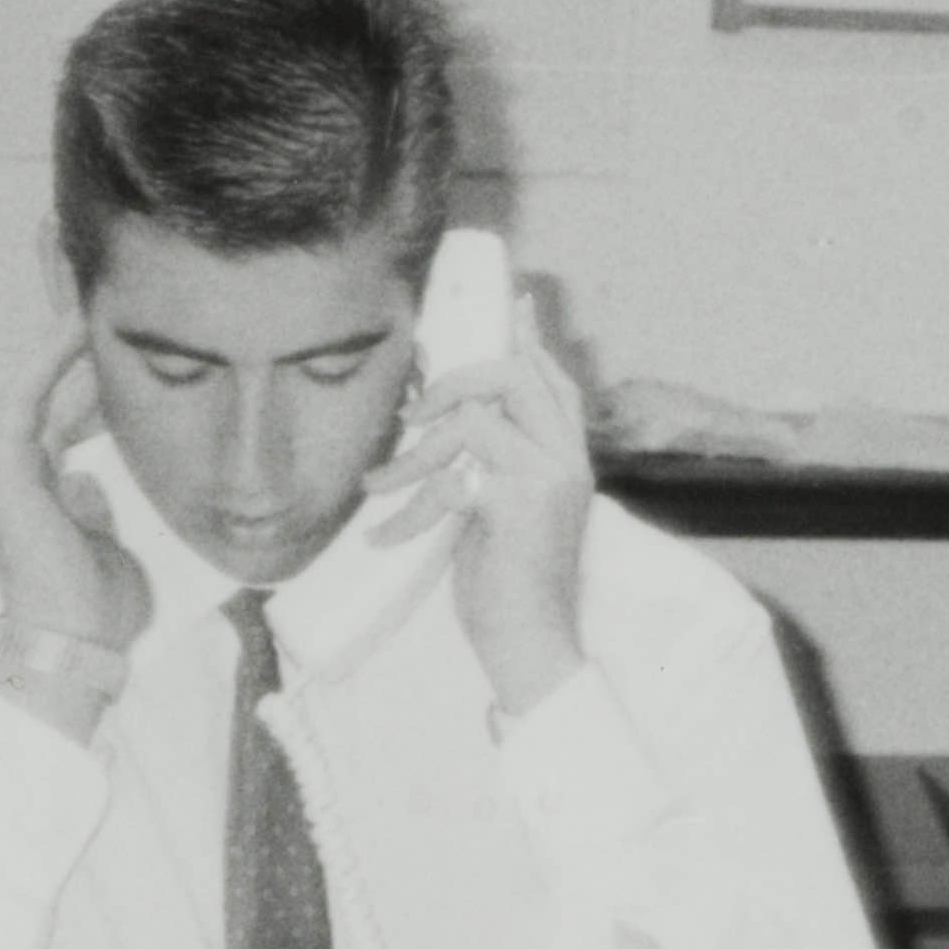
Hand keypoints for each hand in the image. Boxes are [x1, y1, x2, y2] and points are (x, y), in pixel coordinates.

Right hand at [0, 338, 148, 663]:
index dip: (77, 384)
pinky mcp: (2, 474)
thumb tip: (89, 485)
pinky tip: (73, 333)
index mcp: (33, 495)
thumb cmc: (94, 614)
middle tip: (98, 313)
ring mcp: (0, 475)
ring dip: (52, 347)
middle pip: (30, 397)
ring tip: (86, 308)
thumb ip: (94, 514)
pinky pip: (19, 401)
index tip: (112, 353)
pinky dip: (44, 364)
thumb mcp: (106, 549)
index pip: (51, 422)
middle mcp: (8, 479)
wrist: (70, 649)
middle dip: (60, 354)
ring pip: (18, 389)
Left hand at [375, 322, 594, 718]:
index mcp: (571, 457)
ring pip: (472, 421)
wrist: (532, 643)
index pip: (554, 379)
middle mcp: (566, 459)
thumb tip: (463, 419)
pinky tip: (383, 534)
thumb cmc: (514, 583)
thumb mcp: (511, 508)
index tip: (511, 305)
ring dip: (412, 453)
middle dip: (454, 381)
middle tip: (411, 412)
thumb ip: (496, 460)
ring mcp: (546, 479)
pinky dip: (407, 506)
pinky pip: (450, 477)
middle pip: (514, 377)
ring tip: (377, 484)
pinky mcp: (515, 505)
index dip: (525, 342)